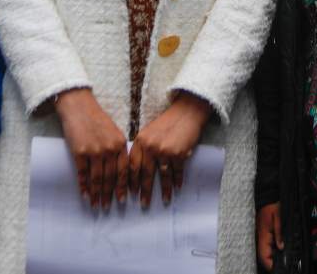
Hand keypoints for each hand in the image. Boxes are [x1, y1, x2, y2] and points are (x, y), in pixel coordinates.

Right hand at [54, 88, 126, 211]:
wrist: (79, 107)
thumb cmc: (96, 119)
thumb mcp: (113, 132)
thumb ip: (118, 149)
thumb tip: (119, 171)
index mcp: (120, 144)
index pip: (124, 170)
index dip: (123, 187)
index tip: (123, 199)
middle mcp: (109, 149)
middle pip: (110, 177)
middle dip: (109, 194)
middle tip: (107, 207)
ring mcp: (94, 151)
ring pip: (97, 178)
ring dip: (97, 194)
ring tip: (96, 205)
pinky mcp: (79, 152)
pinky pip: (83, 174)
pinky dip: (84, 186)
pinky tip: (85, 195)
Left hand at [128, 92, 209, 207]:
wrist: (186, 113)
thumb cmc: (167, 124)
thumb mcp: (149, 133)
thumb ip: (143, 148)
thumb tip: (138, 169)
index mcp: (140, 141)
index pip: (132, 165)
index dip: (131, 181)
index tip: (130, 193)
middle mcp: (150, 147)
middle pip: (145, 174)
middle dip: (144, 191)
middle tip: (144, 203)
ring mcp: (164, 151)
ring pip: (162, 175)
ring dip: (164, 190)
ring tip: (164, 200)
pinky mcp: (178, 153)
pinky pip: (176, 171)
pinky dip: (177, 180)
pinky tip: (177, 188)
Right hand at [256, 203, 282, 269]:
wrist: (267, 195)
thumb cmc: (272, 203)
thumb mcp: (279, 217)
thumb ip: (279, 233)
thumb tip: (280, 247)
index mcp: (263, 234)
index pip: (263, 255)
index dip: (270, 264)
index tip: (277, 268)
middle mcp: (259, 235)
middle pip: (263, 255)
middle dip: (272, 261)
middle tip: (283, 262)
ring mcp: (259, 234)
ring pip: (264, 250)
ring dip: (271, 254)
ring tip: (281, 255)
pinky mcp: (261, 232)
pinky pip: (265, 244)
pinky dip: (270, 248)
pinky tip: (278, 247)